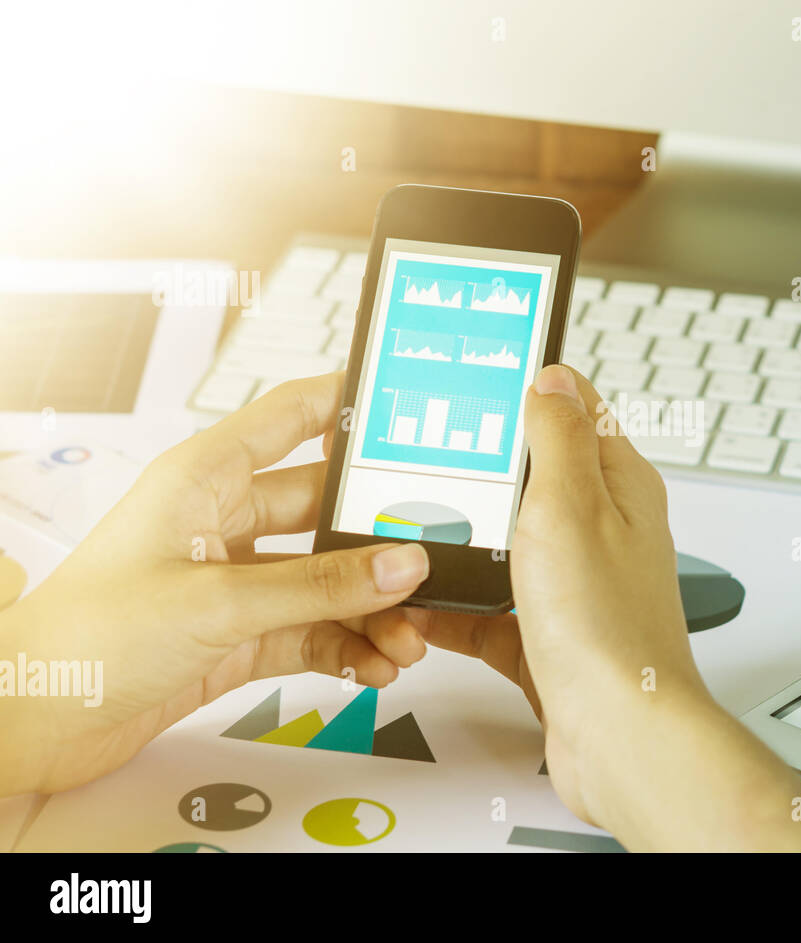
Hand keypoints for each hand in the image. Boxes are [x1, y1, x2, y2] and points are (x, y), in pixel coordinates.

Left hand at [0, 373, 432, 794]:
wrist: (35, 722)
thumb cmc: (88, 637)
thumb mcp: (219, 601)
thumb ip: (320, 585)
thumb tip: (402, 564)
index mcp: (206, 477)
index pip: (291, 417)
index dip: (348, 404)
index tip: (408, 407)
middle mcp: (223, 522)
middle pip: (325, 511)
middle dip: (380, 539)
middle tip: (435, 555)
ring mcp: (234, 581)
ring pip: (326, 580)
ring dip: (371, 608)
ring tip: (409, 638)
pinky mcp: (238, 635)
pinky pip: (313, 630)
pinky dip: (348, 648)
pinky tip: (375, 666)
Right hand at [397, 366, 800, 849]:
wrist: (617, 737)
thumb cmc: (607, 628)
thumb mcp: (572, 505)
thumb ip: (559, 437)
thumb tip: (553, 377)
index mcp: (617, 488)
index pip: (575, 415)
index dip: (528, 392)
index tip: (477, 381)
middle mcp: (600, 533)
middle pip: (527, 482)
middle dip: (474, 475)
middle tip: (421, 462)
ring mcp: (572, 587)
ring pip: (501, 549)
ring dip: (455, 547)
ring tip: (406, 537)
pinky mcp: (546, 638)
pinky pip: (488, 612)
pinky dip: (451, 611)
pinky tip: (415, 609)